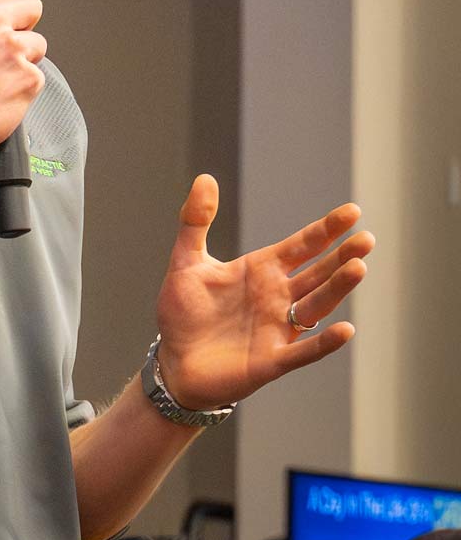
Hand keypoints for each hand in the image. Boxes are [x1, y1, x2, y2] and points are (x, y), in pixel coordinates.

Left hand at [154, 174, 373, 410]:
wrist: (173, 361)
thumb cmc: (182, 312)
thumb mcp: (186, 260)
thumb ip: (195, 221)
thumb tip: (205, 178)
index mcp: (260, 270)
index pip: (301, 246)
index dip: (326, 230)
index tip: (353, 212)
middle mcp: (276, 297)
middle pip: (317, 273)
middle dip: (342, 256)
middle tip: (366, 239)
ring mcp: (277, 328)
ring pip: (316, 306)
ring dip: (337, 289)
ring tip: (358, 268)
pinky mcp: (271, 360)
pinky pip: (303, 350)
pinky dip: (324, 342)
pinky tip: (345, 329)